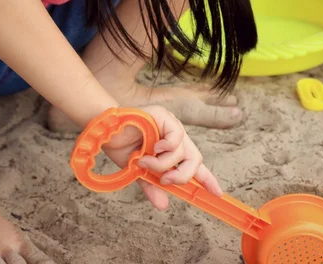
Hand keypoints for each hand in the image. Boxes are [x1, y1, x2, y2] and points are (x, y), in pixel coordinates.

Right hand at [101, 105, 222, 209]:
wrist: (105, 131)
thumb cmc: (122, 146)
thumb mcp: (139, 172)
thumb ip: (152, 186)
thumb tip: (163, 205)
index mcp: (172, 150)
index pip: (194, 165)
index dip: (207, 179)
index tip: (217, 193)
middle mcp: (176, 138)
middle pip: (195, 160)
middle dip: (183, 175)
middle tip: (166, 180)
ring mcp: (172, 126)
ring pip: (183, 153)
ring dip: (163, 164)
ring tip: (145, 162)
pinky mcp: (165, 117)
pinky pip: (177, 137)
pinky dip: (165, 147)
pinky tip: (153, 148)